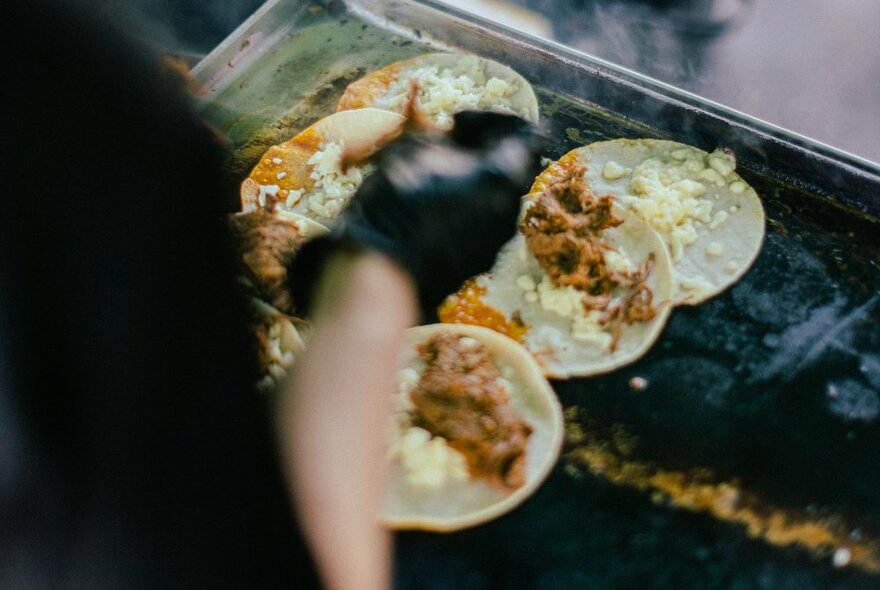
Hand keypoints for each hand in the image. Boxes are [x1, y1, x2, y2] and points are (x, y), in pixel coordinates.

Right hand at [290, 111, 544, 316]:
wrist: (382, 271)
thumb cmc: (395, 203)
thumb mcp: (416, 150)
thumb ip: (449, 140)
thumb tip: (458, 141)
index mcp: (504, 176)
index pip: (527, 133)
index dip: (494, 119)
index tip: (457, 122)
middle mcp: (511, 210)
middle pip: (511, 167)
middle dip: (481, 151)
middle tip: (443, 147)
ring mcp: (497, 241)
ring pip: (494, 197)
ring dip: (471, 181)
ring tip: (431, 178)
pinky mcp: (479, 262)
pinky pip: (480, 224)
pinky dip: (463, 208)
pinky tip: (429, 210)